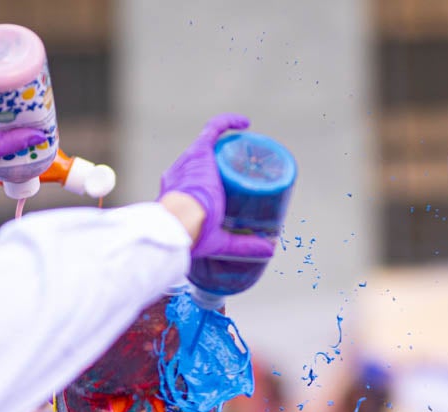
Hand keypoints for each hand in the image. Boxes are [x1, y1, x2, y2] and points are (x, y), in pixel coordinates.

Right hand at [158, 114, 275, 261]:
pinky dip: (228, 123)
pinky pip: (213, 129)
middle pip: (202, 166)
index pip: (194, 184)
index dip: (211, 184)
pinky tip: (246, 124)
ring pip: (210, 147)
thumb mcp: (219, 242)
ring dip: (229, 147)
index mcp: (178, 195)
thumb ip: (242, 247)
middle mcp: (179, 174)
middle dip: (222, 168)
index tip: (229, 190)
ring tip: (248, 152)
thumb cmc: (192, 235)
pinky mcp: (199, 152)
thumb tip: (269, 251)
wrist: (180, 221)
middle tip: (246, 176)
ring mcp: (188, 162)